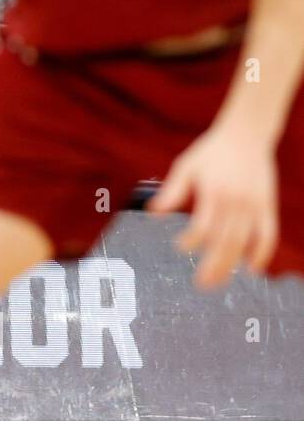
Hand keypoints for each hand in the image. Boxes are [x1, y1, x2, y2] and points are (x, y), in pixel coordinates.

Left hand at [148, 122, 278, 288]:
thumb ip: (172, 191)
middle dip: (213, 266)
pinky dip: (262, 253)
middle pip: (224, 241)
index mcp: (214, 193)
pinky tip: (251, 269)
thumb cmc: (211, 152)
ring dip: (231, 265)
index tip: (179, 248)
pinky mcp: (268, 206)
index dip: (191, 241)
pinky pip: (268, 235)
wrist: (246, 135)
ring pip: (244, 243)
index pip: (203, 226)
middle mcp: (236, 202)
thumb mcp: (186, 166)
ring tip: (218, 283)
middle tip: (201, 285)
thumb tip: (152, 213)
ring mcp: (254, 206)